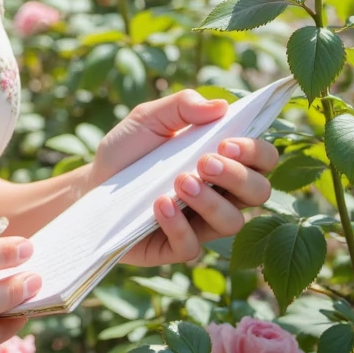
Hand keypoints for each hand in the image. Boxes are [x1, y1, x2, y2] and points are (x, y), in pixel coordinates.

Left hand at [86, 89, 277, 268]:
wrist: (90, 184)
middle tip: (205, 162)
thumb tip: (220, 105)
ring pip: (233, 222)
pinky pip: (192, 246)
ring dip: (211, 201)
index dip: (256, 152)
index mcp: (223, 160)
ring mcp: (200, 223)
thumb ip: (182, 106)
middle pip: (259, 193)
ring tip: (181, 182)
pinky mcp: (174, 247)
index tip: (226, 143)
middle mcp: (220, 194)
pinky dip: (178, 224)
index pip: (263, 159)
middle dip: (238, 177)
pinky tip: (159, 204)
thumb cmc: (127, 150)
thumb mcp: (148, 118)